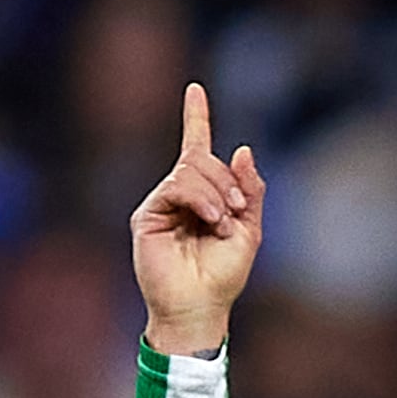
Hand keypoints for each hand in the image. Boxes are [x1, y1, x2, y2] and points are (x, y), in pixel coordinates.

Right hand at [132, 82, 263, 356]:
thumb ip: (249, 191)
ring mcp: (162, 203)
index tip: (195, 89)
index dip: (195, 118)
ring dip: (215, 192)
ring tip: (222, 223)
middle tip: (235, 211)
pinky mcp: (148, 215)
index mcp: (203, 196)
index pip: (196, 149)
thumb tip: (241, 149)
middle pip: (201, 159)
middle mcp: (179, 195)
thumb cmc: (223, 276)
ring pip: (190, 170)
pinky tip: (211, 220)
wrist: (199, 308)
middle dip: (225, 180)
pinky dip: (200, 199)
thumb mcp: (249, 230)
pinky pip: (177, 186)